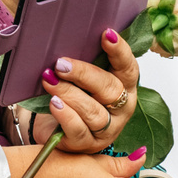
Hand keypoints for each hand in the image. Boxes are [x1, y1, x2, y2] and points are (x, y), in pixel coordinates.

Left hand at [39, 30, 142, 152]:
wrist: (57, 128)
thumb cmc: (76, 96)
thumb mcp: (84, 77)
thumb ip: (88, 60)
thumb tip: (71, 35)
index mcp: (126, 87)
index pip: (128, 67)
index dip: (119, 51)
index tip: (106, 33)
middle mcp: (122, 109)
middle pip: (110, 89)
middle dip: (84, 74)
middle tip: (61, 64)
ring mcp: (106, 129)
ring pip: (93, 112)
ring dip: (69, 94)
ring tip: (50, 81)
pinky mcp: (87, 144)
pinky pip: (78, 130)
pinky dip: (65, 115)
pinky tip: (54, 104)